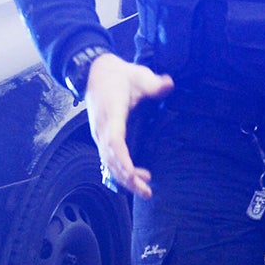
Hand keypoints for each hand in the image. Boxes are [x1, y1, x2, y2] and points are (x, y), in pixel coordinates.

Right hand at [83, 54, 174, 197]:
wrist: (96, 72)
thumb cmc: (119, 75)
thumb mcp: (139, 75)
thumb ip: (154, 84)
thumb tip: (169, 84)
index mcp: (112, 114)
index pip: (114, 141)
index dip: (123, 160)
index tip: (133, 174)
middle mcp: (102, 128)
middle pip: (111, 159)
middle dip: (127, 178)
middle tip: (146, 191)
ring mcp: (100, 134)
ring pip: (109, 162)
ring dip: (125, 178)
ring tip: (145, 189)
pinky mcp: (101, 137)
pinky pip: (108, 159)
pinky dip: (120, 171)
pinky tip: (134, 177)